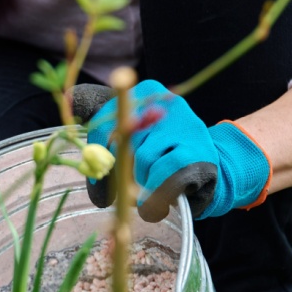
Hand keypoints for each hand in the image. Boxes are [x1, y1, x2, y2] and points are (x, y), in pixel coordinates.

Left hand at [86, 80, 271, 221]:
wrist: (214, 170)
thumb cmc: (164, 155)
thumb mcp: (137, 137)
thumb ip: (110, 132)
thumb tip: (78, 129)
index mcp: (146, 91)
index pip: (104, 118)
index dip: (96, 150)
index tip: (97, 172)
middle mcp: (165, 101)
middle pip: (121, 140)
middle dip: (118, 170)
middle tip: (123, 191)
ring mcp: (183, 124)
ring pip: (141, 159)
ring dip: (140, 182)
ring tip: (150, 189)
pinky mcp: (196, 149)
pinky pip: (161, 175)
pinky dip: (155, 194)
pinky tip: (159, 200)